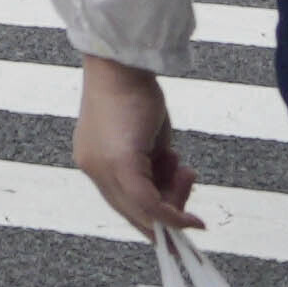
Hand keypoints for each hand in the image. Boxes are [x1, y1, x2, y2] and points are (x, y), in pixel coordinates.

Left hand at [74, 56, 201, 238]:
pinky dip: (173, 215)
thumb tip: (169, 196)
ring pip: (143, 210)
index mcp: (94, 162)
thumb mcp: (145, 139)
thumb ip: (151, 168)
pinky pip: (147, 202)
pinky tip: (193, 221)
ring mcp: (102, 169)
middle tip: (187, 183)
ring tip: (184, 169)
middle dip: (168, 210)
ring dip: (175, 200)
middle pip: (133, 211)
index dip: (153, 218)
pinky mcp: (118, 164)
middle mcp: (93, 169)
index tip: (181, 220)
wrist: (121, 65)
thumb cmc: (134, 92)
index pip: (123, 204)